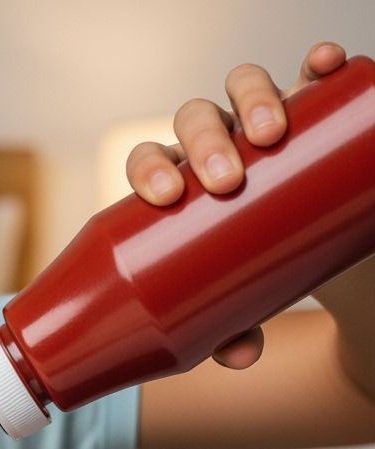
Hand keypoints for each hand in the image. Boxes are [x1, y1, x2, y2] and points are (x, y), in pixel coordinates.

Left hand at [125, 42, 347, 368]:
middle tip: (226, 180)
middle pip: (193, 121)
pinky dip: (316, 66)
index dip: (150, 169)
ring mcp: (256, 123)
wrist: (301, 246)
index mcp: (175, 182)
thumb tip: (239, 359)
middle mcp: (211, 144)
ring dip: (252, 100)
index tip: (165, 197)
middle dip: (204, 141)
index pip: (148, 161)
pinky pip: (308, 76)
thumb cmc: (245, 271)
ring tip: (270, 133)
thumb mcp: (234, 299)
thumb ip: (230, 326)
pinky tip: (324, 66)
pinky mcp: (308, 112)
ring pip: (241, 89)